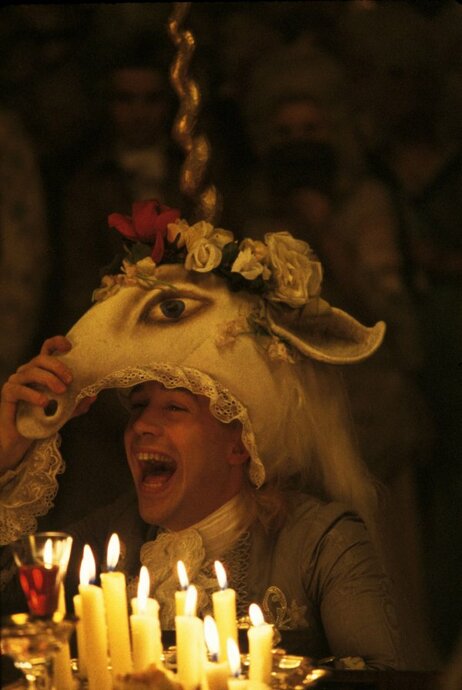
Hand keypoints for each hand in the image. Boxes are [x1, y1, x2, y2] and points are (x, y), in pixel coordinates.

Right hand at [0, 336, 95, 473]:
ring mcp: (17, 381)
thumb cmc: (41, 419)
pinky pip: (19, 388)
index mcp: (42, 370)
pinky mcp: (8, 393)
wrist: (21, 438)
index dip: (57, 342)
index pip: (47, 349)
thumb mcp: (65, 411)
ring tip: (61, 392)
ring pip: (32, 371)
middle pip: (41, 358)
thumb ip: (78, 403)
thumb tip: (94, 396)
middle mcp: (28, 371)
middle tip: (70, 380)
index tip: (69, 346)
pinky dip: (33, 394)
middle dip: (58, 366)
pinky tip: (44, 402)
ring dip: (49, 379)